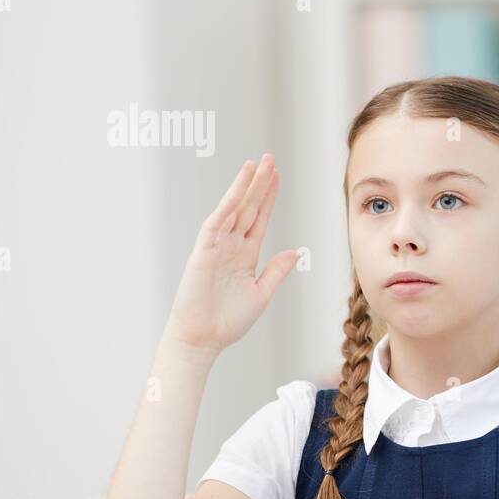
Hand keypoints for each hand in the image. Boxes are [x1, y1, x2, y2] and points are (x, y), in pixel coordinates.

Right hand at [164, 154, 298, 354]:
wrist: (203, 339)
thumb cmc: (228, 322)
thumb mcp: (262, 293)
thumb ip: (276, 271)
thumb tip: (295, 251)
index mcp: (245, 255)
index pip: (260, 219)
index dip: (269, 198)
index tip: (277, 177)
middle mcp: (231, 246)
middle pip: (249, 207)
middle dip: (260, 184)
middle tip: (271, 159)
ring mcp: (217, 246)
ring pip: (234, 209)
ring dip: (246, 186)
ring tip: (258, 163)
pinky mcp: (203, 251)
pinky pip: (218, 221)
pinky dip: (229, 203)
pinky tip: (240, 187)